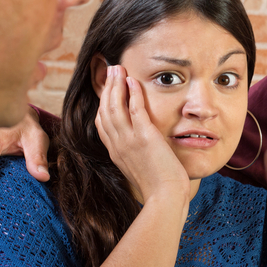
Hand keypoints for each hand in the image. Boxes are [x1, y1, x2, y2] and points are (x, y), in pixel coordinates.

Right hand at [94, 65, 189, 206]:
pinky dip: (132, 93)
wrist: (164, 198)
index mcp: (115, 153)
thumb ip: (137, 154)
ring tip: (118, 69)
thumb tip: (143, 147)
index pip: (102, 123)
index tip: (108, 89)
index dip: (103, 103)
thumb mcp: (140, 168)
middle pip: (105, 110)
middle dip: (107, 88)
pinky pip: (134, 109)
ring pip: (115, 107)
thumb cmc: (159, 188)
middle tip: (111, 70)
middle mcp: (118, 145)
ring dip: (116, 85)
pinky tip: (133, 81)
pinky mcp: (144, 138)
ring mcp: (129, 141)